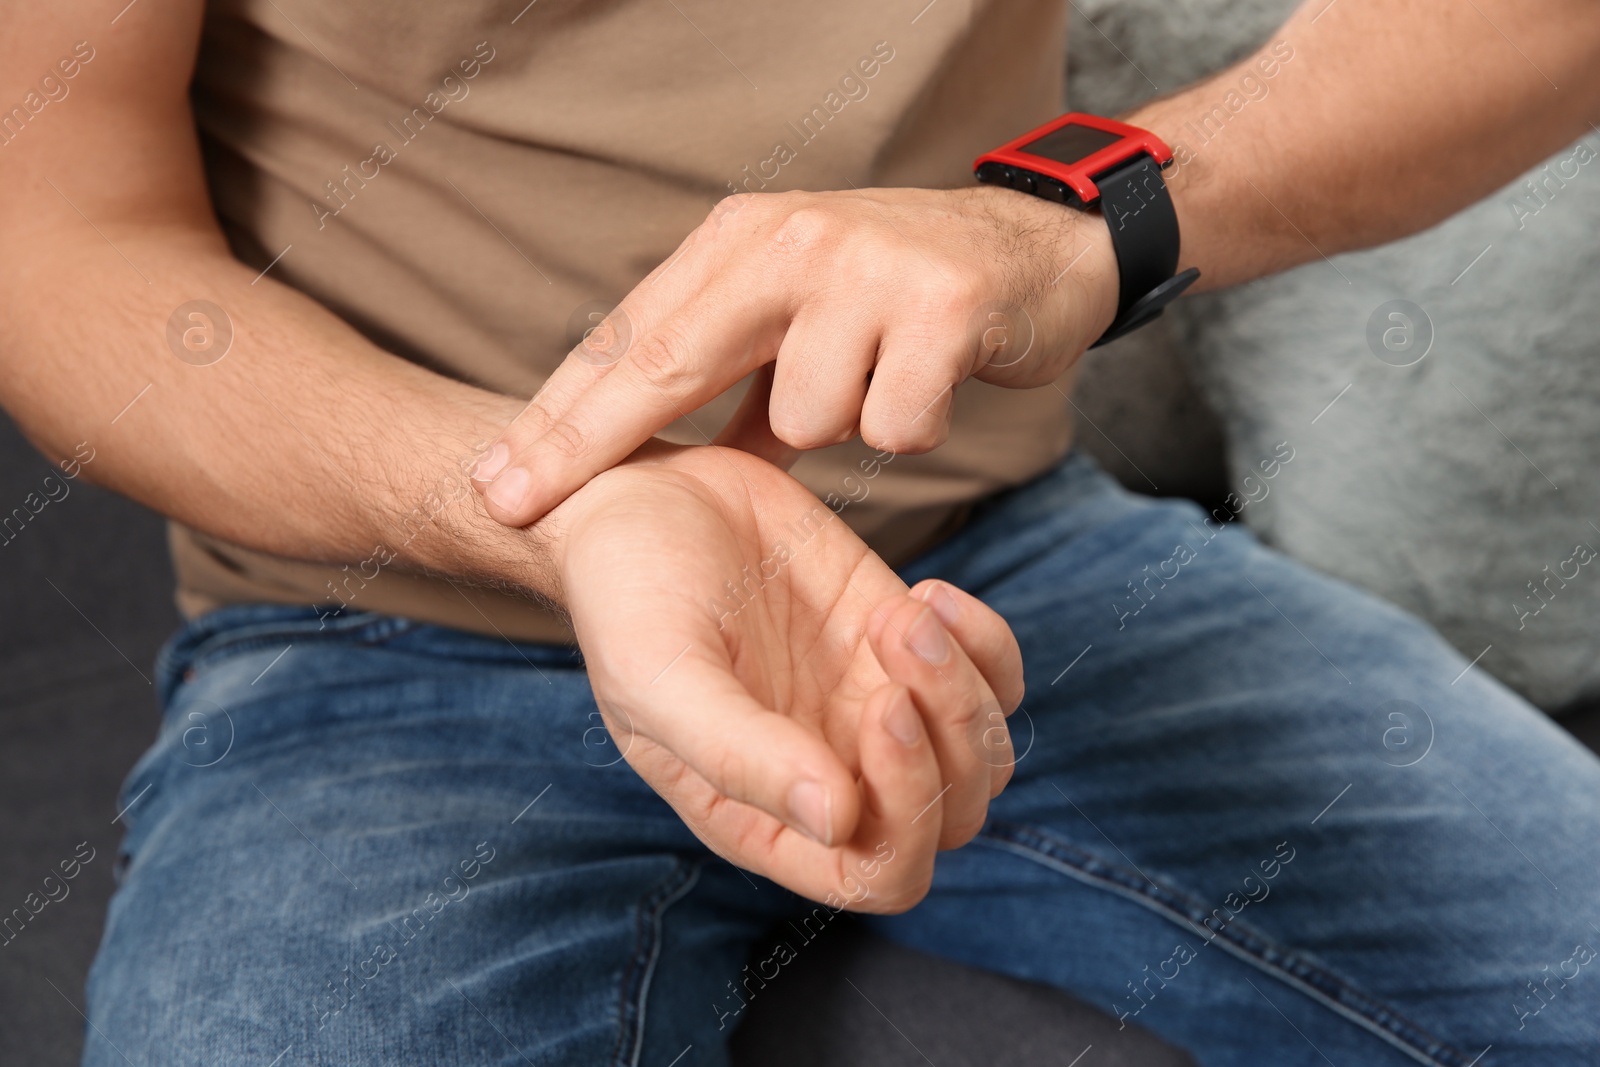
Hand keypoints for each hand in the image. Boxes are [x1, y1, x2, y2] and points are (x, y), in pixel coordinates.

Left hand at [473, 185, 1116, 524]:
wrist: (1038, 247)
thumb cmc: (902, 297)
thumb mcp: (802, 319)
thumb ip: (737, 384)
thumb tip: (673, 471)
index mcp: (744, 240)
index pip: (633, 335)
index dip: (560, 413)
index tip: (496, 478)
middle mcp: (792, 241)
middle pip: (665, 360)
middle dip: (582, 443)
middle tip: (508, 502)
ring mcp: (867, 271)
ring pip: (804, 417)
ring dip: (839, 425)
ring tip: (883, 379)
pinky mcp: (944, 311)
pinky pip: (892, 426)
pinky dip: (910, 426)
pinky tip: (933, 384)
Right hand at [551, 443, 1024, 910]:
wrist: (642, 495)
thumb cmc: (628, 595)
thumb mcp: (660, 676)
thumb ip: (739, 754)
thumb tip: (836, 819)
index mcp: (766, 818)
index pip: (877, 874)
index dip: (906, 813)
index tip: (880, 705)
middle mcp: (831, 779)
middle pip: (948, 818)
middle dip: (948, 738)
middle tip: (895, 637)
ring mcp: (874, 713)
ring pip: (982, 754)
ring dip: (967, 687)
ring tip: (904, 611)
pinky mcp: (902, 647)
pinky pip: (993, 677)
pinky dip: (986, 642)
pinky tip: (927, 594)